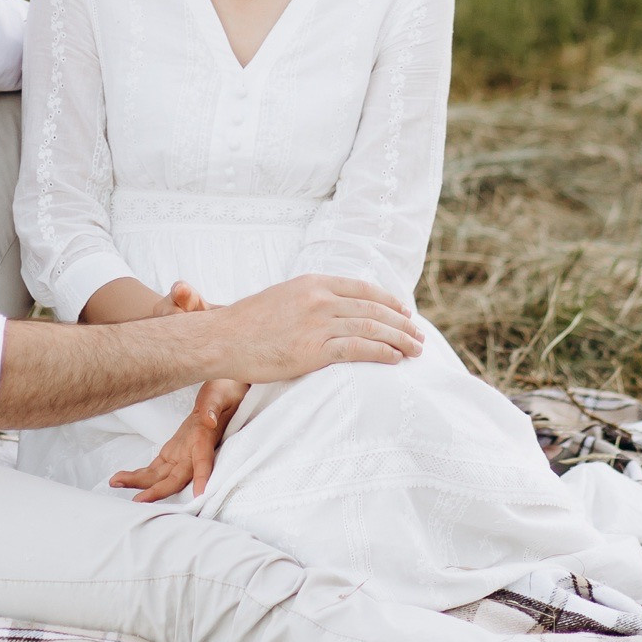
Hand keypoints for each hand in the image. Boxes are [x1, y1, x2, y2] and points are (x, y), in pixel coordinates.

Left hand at [111, 377, 247, 500]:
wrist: (220, 399)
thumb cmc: (222, 396)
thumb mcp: (219, 397)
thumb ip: (212, 407)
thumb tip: (209, 419)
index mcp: (205, 442)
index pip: (204, 463)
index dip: (201, 478)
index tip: (199, 495)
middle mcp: (193, 455)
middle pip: (176, 479)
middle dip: (157, 491)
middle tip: (138, 501)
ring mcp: (181, 457)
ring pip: (160, 477)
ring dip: (139, 482)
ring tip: (115, 482)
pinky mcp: (172, 454)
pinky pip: (155, 469)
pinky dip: (139, 475)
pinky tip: (122, 478)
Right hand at [209, 273, 421, 382]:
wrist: (222, 338)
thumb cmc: (247, 323)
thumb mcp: (283, 297)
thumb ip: (309, 299)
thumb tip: (332, 310)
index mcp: (313, 282)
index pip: (363, 289)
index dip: (389, 301)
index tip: (405, 312)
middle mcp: (320, 298)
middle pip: (374, 309)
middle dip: (402, 323)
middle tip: (419, 335)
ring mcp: (318, 323)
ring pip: (372, 329)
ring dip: (400, 340)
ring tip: (416, 350)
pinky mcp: (314, 349)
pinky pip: (359, 350)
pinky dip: (382, 354)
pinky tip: (395, 359)